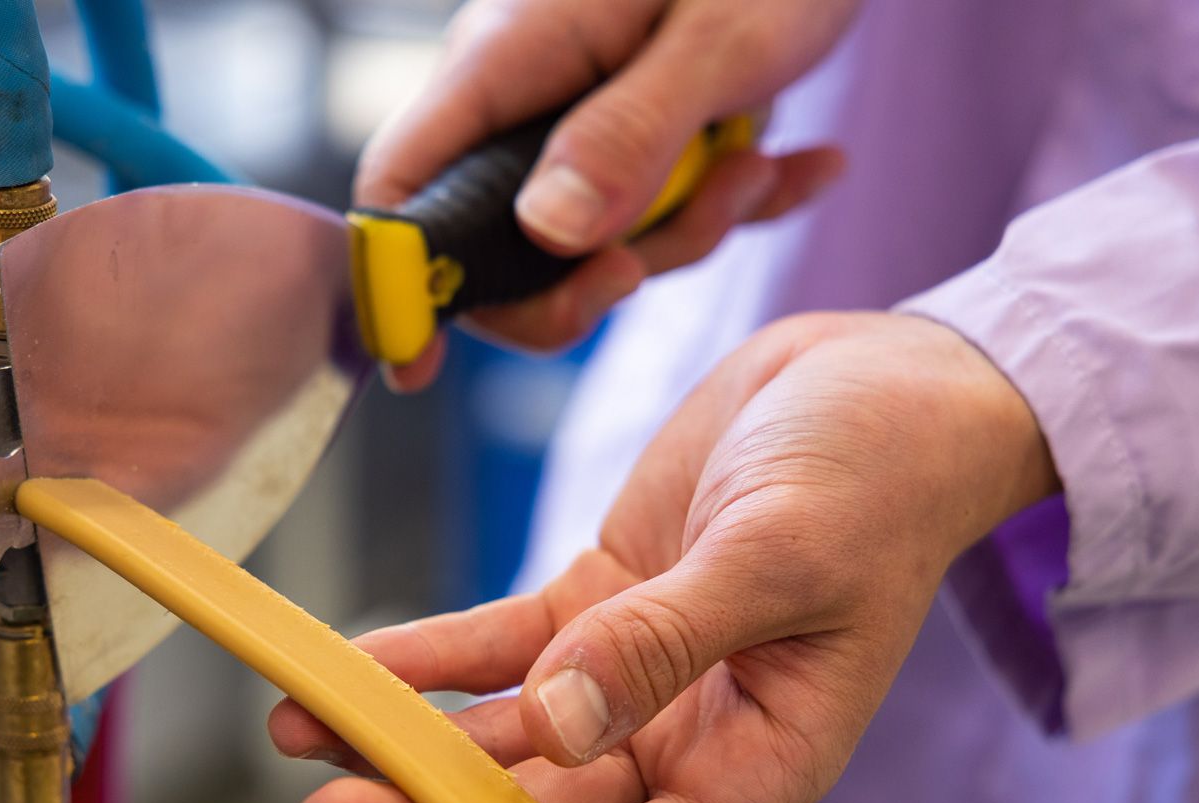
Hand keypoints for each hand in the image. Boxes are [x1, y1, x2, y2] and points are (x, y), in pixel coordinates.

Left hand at [268, 312, 1058, 802]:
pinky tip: (347, 671)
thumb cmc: (878, 474)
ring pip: (505, 739)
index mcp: (761, 761)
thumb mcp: (783, 553)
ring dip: (406, 746)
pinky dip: (424, 661)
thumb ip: (668, 639)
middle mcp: (689, 741)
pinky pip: (495, 650)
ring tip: (299, 741)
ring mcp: (634, 677)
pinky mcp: (595, 606)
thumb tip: (562, 726)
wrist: (879, 382)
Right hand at [362, 0, 858, 390]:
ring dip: (689, 225)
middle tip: (703, 220)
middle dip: (604, 266)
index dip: (397, 282)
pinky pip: (657, 200)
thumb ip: (632, 133)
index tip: (420, 367)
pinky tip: (801, 166)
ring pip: (591, 235)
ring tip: (761, 158)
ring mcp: (575, 111)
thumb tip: (551, 235)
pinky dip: (729, 199)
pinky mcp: (635, 121)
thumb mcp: (718, 38)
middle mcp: (522, 91)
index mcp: (507, 57)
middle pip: (503, 241)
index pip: (403, 185)